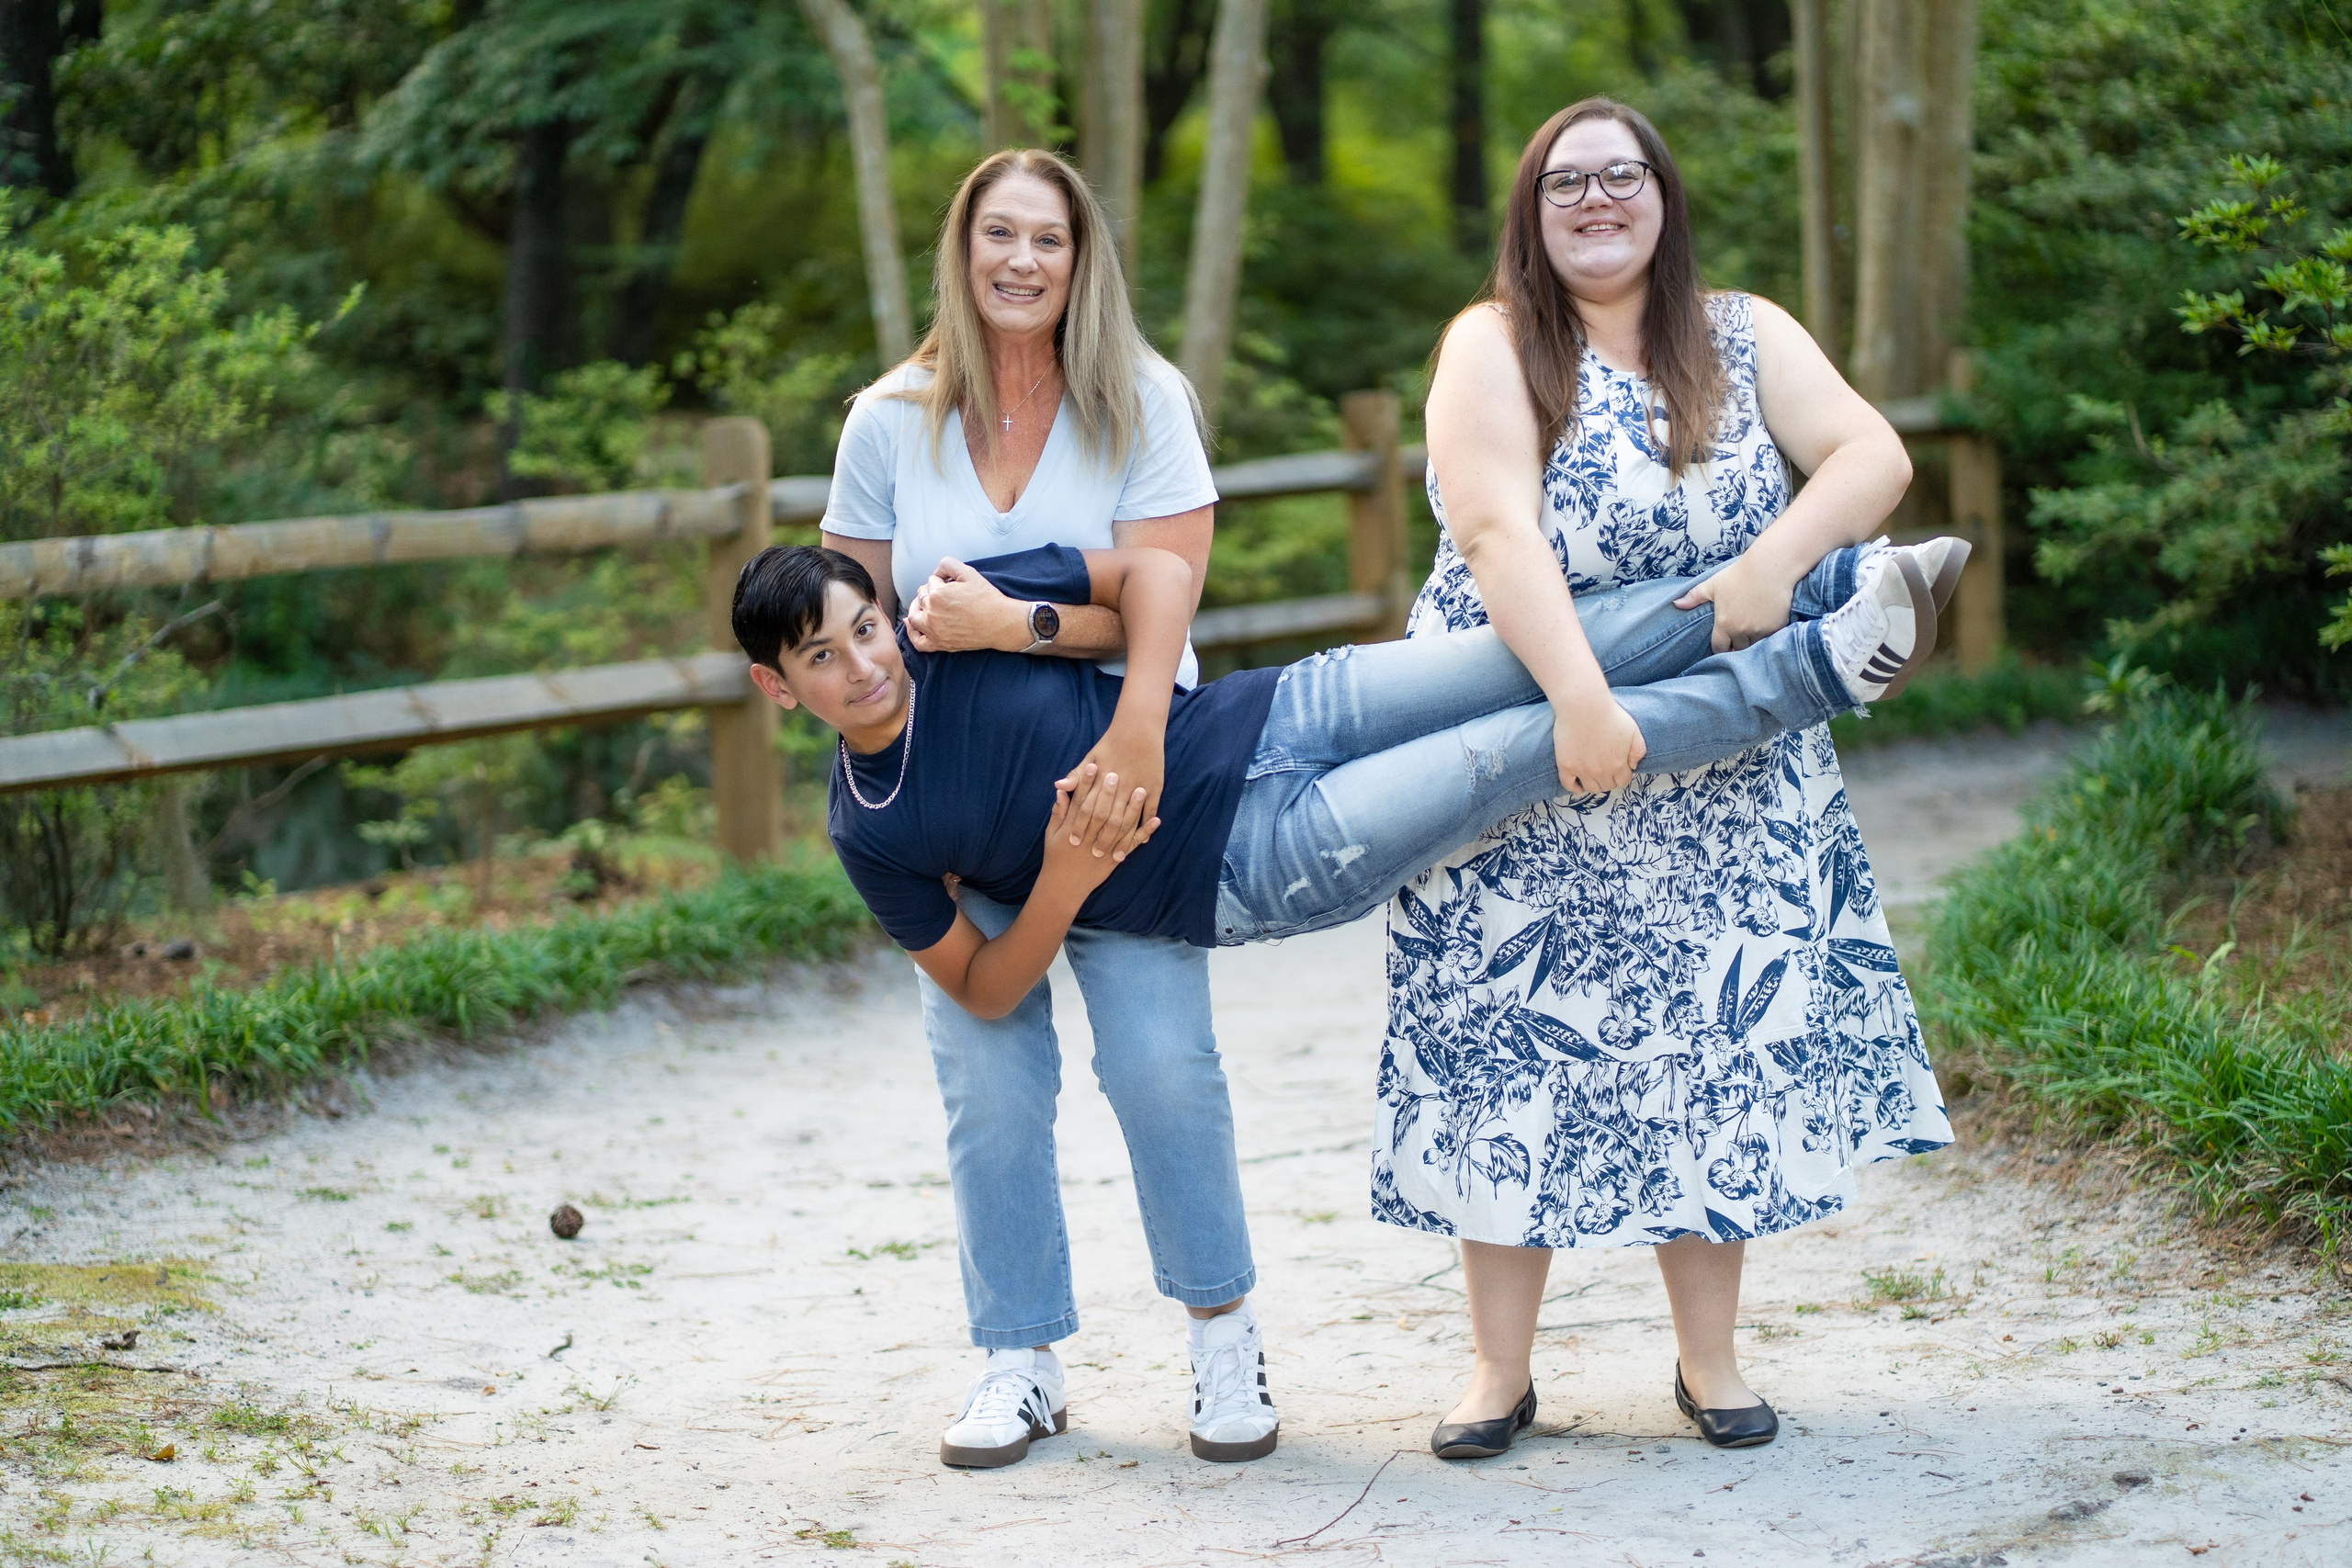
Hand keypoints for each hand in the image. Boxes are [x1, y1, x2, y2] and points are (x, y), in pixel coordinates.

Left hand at [905, 558, 1028, 652]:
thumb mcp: (969, 573)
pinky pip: (918, 642)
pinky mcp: (940, 643)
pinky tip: (913, 626)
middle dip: (929, 592)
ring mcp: (934, 630)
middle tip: (943, 594)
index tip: (952, 585)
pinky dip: (913, 634)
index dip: (941, 581)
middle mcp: (932, 612)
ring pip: (914, 617)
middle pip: (921, 597)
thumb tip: (937, 571)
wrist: (1000, 623)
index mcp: (937, 594)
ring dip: (916, 609)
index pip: (931, 582)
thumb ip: (948, 564)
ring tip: (923, 606)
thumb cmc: (987, 599)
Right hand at [1041, 763, 1156, 897]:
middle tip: (1117, 772)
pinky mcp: (1115, 858)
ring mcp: (1104, 848)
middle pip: (1100, 811)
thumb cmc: (1055, 857)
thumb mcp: (1051, 834)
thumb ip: (1058, 812)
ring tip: (1141, 790)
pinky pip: (1132, 844)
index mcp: (1072, 828)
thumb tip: (1060, 790)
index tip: (1094, 766)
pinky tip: (1156, 820)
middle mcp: (1089, 837)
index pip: (1080, 801)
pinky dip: (1144, 832)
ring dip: (1132, 808)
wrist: (1063, 887)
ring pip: (1120, 825)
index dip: (1086, 783)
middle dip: (1109, 792)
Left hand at [1059, 721, 1163, 855]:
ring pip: (1129, 820)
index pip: (1088, 808)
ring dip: (1123, 840)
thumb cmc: (1112, 743)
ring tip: (1117, 856)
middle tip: (1094, 855)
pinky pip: (1151, 811)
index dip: (1080, 826)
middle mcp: (1120, 786)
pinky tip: (1142, 842)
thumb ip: (1076, 775)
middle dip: (1101, 838)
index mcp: (1102, 780)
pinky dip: (1146, 827)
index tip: (1074, 842)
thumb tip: (1057, 788)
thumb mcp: (1091, 757)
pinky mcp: (1154, 787)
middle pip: (1108, 818)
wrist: (1139, 727)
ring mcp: (1138, 787)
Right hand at [1552, 695, 1646, 794]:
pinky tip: (1577, 783)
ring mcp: (1582, 770)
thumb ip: (1638, 750)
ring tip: (1593, 775)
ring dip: (1594, 784)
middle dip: (1609, 779)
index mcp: (1618, 764)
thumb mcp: (1634, 730)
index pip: (1623, 781)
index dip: (1622, 775)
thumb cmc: (1610, 715)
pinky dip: (1575, 787)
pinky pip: (1569, 785)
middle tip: (1605, 769)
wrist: (1584, 706)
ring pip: (1591, 788)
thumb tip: (1633, 765)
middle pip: (1607, 786)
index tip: (1618, 768)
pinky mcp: (1566, 765)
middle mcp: (1601, 772)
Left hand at [1673, 554, 1796, 652]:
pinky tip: (1766, 626)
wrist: (1770, 568)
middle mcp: (1741, 631)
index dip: (1720, 647)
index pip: (1719, 648)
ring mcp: (1760, 631)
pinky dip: (1767, 636)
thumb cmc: (1740, 575)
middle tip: (1738, 638)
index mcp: (1724, 623)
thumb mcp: (1713, 584)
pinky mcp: (1776, 628)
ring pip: (1754, 646)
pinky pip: (1770, 640)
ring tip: (1752, 632)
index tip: (1724, 643)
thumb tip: (1676, 604)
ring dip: (1752, 642)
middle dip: (1736, 645)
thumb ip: (1694, 597)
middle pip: (1737, 649)